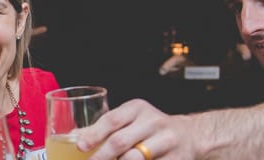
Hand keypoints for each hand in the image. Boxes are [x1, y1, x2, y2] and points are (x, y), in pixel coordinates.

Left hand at [74, 99, 197, 159]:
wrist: (189, 135)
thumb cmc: (150, 128)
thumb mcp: (129, 120)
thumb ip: (104, 127)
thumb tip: (74, 137)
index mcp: (137, 109)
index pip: (112, 120)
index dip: (94, 134)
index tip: (81, 146)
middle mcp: (153, 122)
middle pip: (120, 142)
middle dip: (101, 156)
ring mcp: (166, 141)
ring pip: (134, 158)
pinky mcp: (176, 159)